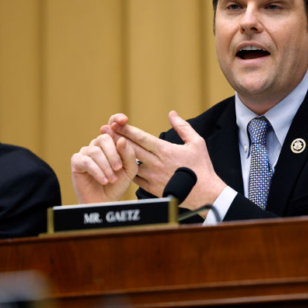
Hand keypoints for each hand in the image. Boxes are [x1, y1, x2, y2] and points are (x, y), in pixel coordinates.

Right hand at [71, 115, 138, 202]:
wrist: (106, 200)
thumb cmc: (118, 183)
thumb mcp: (130, 169)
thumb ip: (129, 154)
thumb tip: (121, 140)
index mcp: (111, 142)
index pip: (112, 124)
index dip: (116, 119)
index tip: (124, 121)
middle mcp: (97, 144)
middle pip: (104, 138)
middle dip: (113, 154)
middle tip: (119, 168)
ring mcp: (86, 151)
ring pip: (96, 151)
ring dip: (106, 166)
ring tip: (112, 179)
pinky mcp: (77, 161)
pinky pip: (86, 161)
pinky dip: (97, 172)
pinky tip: (104, 180)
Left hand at [110, 111, 226, 214]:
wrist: (205, 194)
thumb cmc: (202, 167)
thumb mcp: (196, 143)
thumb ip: (182, 127)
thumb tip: (172, 114)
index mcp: (166, 150)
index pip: (141, 137)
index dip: (127, 129)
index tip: (115, 123)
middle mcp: (156, 163)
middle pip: (131, 148)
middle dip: (116, 138)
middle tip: (103, 131)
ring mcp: (153, 177)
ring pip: (130, 164)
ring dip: (118, 155)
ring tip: (107, 148)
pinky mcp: (152, 189)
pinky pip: (135, 179)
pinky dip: (127, 172)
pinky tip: (119, 167)